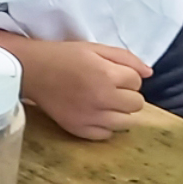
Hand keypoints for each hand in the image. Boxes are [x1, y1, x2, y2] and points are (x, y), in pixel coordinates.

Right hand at [5, 34, 150, 140]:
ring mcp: (90, 117)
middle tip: (110, 87)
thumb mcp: (95, 48)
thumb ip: (126, 58)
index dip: (127, 75)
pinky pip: (106, 135)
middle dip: (127, 94)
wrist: (32, 70)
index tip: (112, 72)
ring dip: (119, 111)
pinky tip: (94, 113)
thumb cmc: (64, 56)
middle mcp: (102, 99)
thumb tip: (150, 73)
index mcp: (107, 75)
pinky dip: (104, 126)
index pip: (137, 81)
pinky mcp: (78, 129)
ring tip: (104, 102)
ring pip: (126, 123)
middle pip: (136, 104)